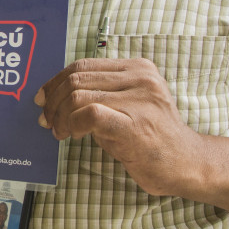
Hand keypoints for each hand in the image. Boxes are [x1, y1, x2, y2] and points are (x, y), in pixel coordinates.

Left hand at [34, 58, 208, 197]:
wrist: (185, 164)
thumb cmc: (151, 138)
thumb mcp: (128, 105)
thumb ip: (101, 93)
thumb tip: (57, 96)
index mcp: (138, 68)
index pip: (84, 65)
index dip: (56, 81)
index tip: (43, 98)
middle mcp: (140, 77)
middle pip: (77, 78)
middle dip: (54, 101)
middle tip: (47, 120)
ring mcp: (139, 99)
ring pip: (78, 95)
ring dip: (60, 116)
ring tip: (60, 132)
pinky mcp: (134, 123)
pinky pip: (89, 113)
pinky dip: (73, 124)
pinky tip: (74, 135)